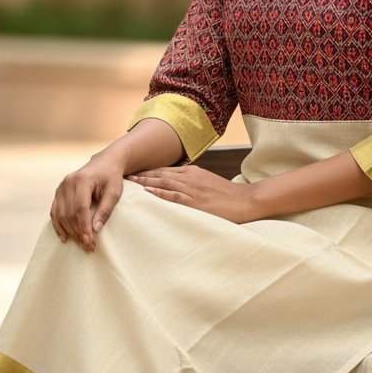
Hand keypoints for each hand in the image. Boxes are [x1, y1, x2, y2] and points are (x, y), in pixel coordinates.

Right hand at [50, 151, 126, 250]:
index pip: (80, 208)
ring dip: (70, 233)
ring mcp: (60, 187)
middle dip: (79, 233)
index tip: (90, 242)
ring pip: (61, 215)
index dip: (84, 227)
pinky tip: (65, 238)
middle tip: (90, 247)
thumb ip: (105, 210)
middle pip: (70, 214)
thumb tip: (96, 230)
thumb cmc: (111, 178)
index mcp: (82, 180)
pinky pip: (55, 212)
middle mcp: (67, 183)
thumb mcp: (114, 192)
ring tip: (82, 245)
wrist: (104, 163)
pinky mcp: (58, 193)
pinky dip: (58, 226)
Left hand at [127, 165, 255, 223]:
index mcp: (193, 172)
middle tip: (125, 174)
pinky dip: (160, 192)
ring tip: (131, 182)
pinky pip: (174, 196)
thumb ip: (193, 183)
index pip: (166, 169)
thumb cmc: (228, 195)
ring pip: (164, 182)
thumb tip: (177, 186)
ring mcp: (193, 189)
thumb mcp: (208, 183)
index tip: (134, 171)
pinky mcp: (197, 202)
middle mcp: (191, 178)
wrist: (245, 200)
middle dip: (143, 174)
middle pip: (161, 173)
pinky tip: (148, 191)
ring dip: (146, 181)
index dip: (148, 170)